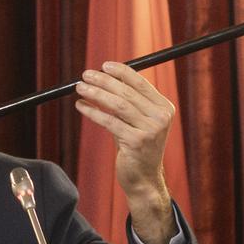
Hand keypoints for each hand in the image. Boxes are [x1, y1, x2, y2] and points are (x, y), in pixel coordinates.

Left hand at [75, 61, 175, 243]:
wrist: (144, 178)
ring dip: (96, 94)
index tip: (104, 65)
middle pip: (127, 92)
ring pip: (117, 105)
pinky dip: (93, 112)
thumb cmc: (136, 147)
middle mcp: (160, 117)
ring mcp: (150, 130)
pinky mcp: (137, 142)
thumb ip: (129, 102)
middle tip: (85, 75)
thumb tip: (105, 78)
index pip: (141, 83)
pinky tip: (81, 106)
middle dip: (104, 81)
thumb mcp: (138, 121)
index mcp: (164, 108)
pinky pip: (110, 122)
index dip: (122, 72)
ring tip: (79, 88)